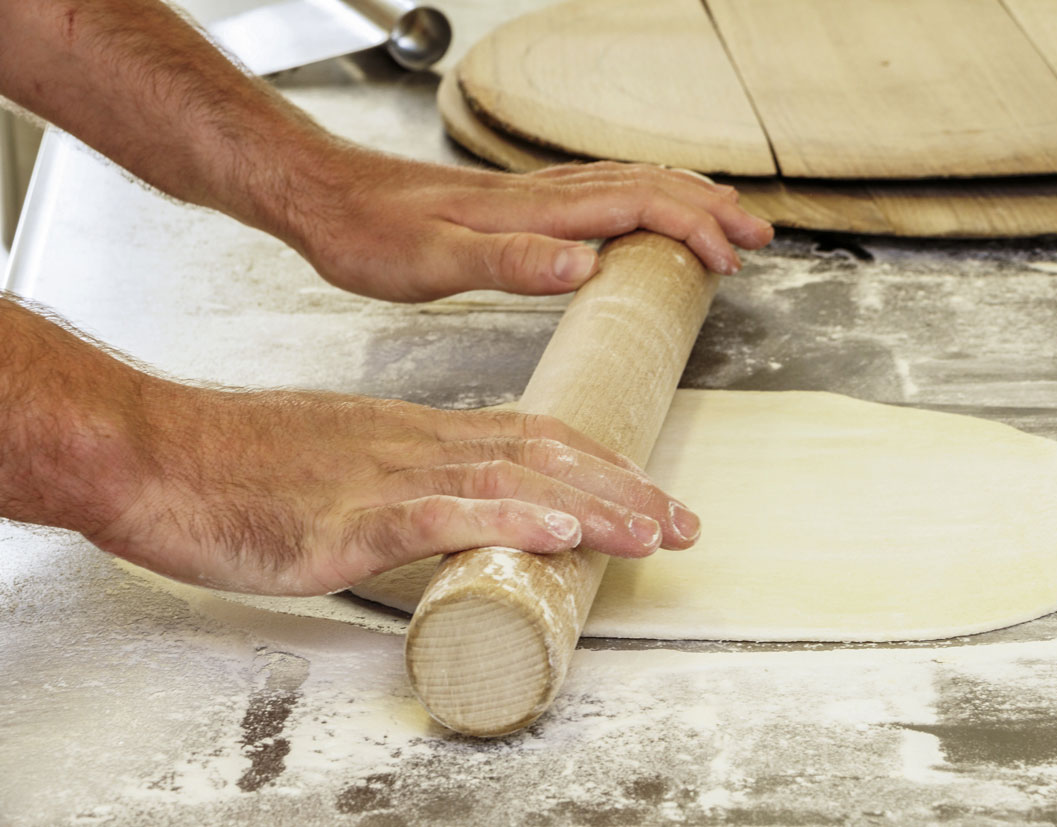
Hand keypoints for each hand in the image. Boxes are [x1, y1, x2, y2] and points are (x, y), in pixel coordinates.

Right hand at [88, 380, 700, 595]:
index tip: (651, 498)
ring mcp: (388, 475)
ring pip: (512, 480)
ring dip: (591, 505)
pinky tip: (557, 529)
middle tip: (683, 524)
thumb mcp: (342, 467)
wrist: (159, 454)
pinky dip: (507, 518)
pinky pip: (442, 513)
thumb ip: (403, 485)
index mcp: (420, 434)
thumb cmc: (242, 468)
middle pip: (544, 456)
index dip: (601, 468)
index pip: (534, 441)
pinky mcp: (350, 514)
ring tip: (653, 529)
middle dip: (622, 490)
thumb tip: (452, 511)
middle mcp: (419, 444)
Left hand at [288, 152, 774, 302]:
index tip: (731, 262)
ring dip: (684, 198)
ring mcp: (531, 196)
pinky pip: (600, 193)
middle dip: (710, 208)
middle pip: (648, 186)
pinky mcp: (516, 205)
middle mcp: (541, 194)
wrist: (324, 196)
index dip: (693, 229)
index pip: (638, 205)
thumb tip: (586, 265)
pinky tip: (642, 215)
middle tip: (758, 235)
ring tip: (724, 218)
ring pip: (629, 183)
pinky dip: (642, 199)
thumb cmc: (370, 234)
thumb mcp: (432, 260)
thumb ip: (509, 263)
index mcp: (535, 210)